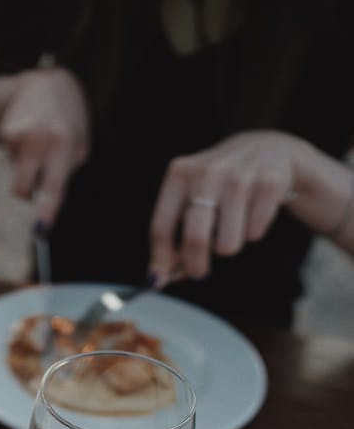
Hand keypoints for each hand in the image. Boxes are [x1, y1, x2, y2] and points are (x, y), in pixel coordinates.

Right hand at [0, 67, 90, 227]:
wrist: (47, 84)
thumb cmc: (70, 123)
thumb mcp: (78, 146)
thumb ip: (63, 174)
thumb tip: (40, 203)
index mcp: (64, 147)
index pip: (54, 187)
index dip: (47, 210)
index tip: (40, 230)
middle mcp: (38, 142)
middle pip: (21, 190)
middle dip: (26, 194)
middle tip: (37, 181)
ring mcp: (18, 137)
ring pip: (17, 176)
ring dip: (28, 169)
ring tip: (40, 143)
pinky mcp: (5, 134)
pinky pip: (13, 161)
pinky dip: (21, 155)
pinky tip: (30, 135)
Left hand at [148, 130, 303, 284]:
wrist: (268, 149)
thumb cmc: (219, 184)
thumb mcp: (191, 198)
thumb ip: (173, 235)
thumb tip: (159, 277)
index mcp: (180, 174)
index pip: (161, 227)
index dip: (160, 260)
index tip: (161, 279)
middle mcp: (208, 172)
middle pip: (195, 239)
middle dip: (196, 265)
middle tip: (199, 272)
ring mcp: (240, 177)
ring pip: (227, 244)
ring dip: (229, 245)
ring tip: (233, 225)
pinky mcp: (269, 184)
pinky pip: (254, 234)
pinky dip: (253, 232)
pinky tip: (253, 211)